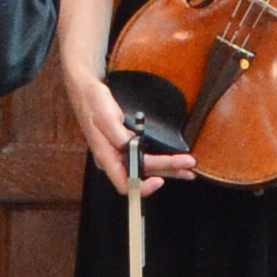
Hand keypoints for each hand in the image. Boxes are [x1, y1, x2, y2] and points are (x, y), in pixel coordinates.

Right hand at [61, 63, 196, 197]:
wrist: (87, 89)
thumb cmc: (94, 102)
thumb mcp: (106, 117)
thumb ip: (119, 135)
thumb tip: (131, 147)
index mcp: (106, 157)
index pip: (124, 184)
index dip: (143, 187)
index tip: (160, 180)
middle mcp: (114, 160)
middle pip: (143, 175)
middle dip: (168, 171)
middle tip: (189, 166)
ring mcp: (121, 154)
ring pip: (148, 169)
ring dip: (169, 169)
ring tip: (189, 169)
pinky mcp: (127, 146)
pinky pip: (146, 158)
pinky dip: (163, 161)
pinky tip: (175, 161)